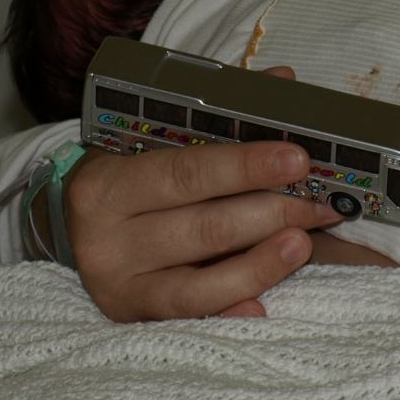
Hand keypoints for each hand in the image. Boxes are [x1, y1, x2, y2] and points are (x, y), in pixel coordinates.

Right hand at [62, 96, 340, 321]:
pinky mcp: (134, 317)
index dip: (244, 167)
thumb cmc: (131, 175)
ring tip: (304, 242)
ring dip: (260, 263)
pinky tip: (263, 305)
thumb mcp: (156, 139)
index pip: (185, 172)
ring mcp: (119, 284)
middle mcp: (106, 238)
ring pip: (199, 281)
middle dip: (270, 213)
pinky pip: (190, 318)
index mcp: (109, 182)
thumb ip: (220, 111)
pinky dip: (228, 310)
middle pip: (202, 228)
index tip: (298, 159)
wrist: (79, 228)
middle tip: (320, 203)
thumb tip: (282, 81)